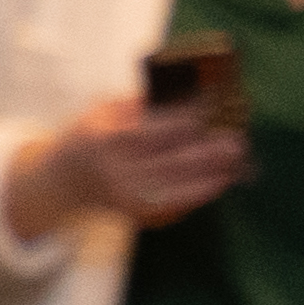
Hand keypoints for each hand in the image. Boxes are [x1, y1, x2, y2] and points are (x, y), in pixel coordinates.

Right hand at [3, 92, 250, 242]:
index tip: (213, 105)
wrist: (67, 179)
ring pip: (176, 183)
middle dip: (207, 151)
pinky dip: (200, 192)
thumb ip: (143, 103)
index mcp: (103, 137)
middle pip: (169, 160)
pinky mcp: (135, 211)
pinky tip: (220, 180)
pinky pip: (175, 203)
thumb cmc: (94, 133)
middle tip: (236, 139)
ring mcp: (124, 194)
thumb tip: (192, 92)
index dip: (185, 118)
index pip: (151, 129)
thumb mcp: (106, 109)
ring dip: (210, 171)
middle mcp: (113, 170)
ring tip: (236, 157)